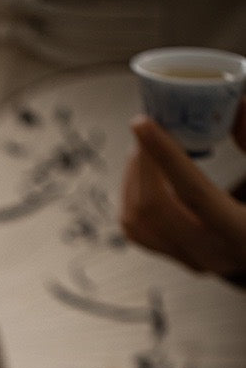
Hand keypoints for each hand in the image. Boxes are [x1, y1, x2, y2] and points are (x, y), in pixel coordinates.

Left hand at [120, 108, 245, 277]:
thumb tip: (238, 107)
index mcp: (244, 234)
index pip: (194, 193)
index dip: (165, 155)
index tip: (143, 122)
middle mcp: (214, 255)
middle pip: (155, 209)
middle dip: (143, 163)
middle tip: (147, 129)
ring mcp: (194, 261)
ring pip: (137, 223)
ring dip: (133, 180)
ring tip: (146, 148)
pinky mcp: (183, 259)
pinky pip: (138, 232)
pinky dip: (133, 199)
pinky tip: (146, 174)